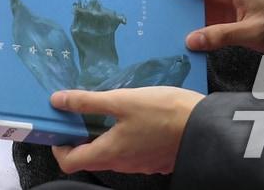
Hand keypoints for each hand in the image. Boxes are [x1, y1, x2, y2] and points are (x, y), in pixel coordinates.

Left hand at [49, 86, 202, 174]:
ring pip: (110, 154)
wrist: (205, 127)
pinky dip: (121, 136)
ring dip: (101, 135)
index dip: (59, 145)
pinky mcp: (153, 158)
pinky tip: (130, 116)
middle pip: (89, 158)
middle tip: (80, 112)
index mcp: (109, 153)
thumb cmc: (164, 113)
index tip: (61, 125)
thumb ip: (87, 102)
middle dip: (79, 136)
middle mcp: (122, 164)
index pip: (69, 162)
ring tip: (105, 109)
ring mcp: (139, 163)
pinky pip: (129, 151)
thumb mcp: (121, 100)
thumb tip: (58, 100)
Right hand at [146, 0, 263, 57]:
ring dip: (176, 13)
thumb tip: (189, 40)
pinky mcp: (227, 16)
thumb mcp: (252, 33)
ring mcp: (225, 3)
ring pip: (193, 4)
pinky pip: (202, 18)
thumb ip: (220, 36)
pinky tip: (179, 37)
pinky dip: (190, 25)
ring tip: (155, 24)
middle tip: (143, 8)